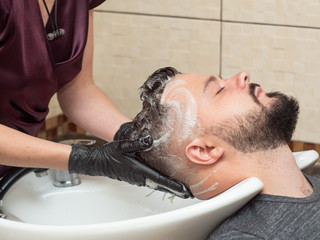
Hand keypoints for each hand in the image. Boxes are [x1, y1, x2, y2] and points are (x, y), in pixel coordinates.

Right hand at [69, 136, 191, 197]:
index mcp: (139, 170)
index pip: (160, 180)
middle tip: (190, 194)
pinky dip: (163, 184)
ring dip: (171, 188)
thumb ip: (136, 143)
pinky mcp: (137, 177)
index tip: (185, 190)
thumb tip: (150, 140)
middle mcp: (140, 177)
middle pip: (162, 186)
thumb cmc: (110, 155)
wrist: (99, 162)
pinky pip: (153, 182)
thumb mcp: (122, 146)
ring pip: (158, 185)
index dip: (173, 185)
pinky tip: (168, 182)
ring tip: (183, 190)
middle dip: (176, 190)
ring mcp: (139, 179)